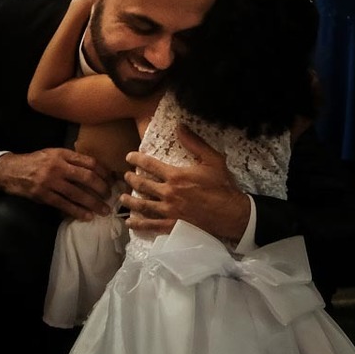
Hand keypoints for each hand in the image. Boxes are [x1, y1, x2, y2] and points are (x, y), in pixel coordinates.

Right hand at [0, 148, 113, 219]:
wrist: (11, 171)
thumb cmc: (35, 162)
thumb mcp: (52, 154)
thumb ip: (70, 159)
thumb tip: (94, 169)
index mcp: (62, 154)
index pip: (89, 162)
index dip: (103, 172)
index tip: (112, 180)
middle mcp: (57, 166)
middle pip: (86, 177)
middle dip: (101, 188)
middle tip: (110, 196)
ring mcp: (50, 181)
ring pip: (77, 194)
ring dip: (93, 203)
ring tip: (104, 211)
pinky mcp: (43, 195)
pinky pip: (64, 205)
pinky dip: (77, 211)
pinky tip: (87, 216)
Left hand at [118, 124, 249, 240]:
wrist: (232, 214)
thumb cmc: (222, 186)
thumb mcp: (212, 160)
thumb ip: (194, 143)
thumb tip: (180, 127)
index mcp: (175, 176)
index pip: (149, 164)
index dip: (136, 159)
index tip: (129, 157)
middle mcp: (168, 193)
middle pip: (142, 184)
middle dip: (131, 179)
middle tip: (126, 176)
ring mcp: (169, 211)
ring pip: (142, 204)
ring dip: (130, 200)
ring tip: (122, 197)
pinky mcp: (172, 226)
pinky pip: (151, 225)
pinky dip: (138, 223)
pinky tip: (130, 221)